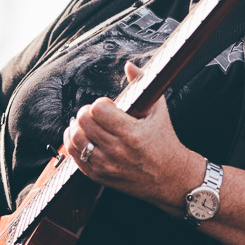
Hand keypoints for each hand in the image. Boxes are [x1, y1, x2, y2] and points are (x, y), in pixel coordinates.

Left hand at [62, 61, 201, 211]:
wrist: (171, 178)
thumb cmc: (165, 141)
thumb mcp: (159, 111)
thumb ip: (142, 85)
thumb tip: (129, 66)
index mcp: (132, 133)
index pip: (98, 110)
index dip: (101, 103)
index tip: (109, 106)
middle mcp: (117, 151)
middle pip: (84, 122)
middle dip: (87, 112)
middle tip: (96, 113)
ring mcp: (107, 165)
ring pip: (75, 140)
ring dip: (77, 127)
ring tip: (86, 123)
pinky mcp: (100, 176)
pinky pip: (75, 158)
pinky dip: (73, 143)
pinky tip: (80, 136)